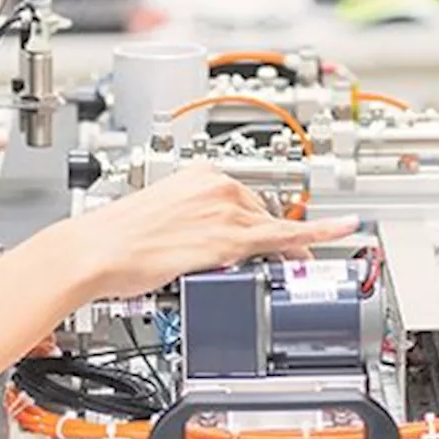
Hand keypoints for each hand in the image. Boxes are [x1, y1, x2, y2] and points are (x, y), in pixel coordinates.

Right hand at [65, 164, 358, 299]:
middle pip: (262, 213)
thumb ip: (192, 218)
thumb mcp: (160, 214)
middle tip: (257, 261)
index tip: (277, 225)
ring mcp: (226, 210)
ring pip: (272, 229)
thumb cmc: (115, 238)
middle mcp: (216, 184)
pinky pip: (285, 237)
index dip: (259, 219)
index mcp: (198, 173)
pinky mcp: (229, 239)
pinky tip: (342, 230)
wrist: (95, 251)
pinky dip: (319, 233)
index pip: (245, 196)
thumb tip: (203, 237)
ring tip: (279, 264)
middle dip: (263, 238)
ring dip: (282, 246)